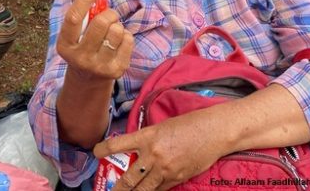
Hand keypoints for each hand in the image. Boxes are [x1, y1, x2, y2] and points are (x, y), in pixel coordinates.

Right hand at [57, 0, 133, 80]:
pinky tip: (118, 42)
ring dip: (117, 25)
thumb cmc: (81, 48)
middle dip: (108, 13)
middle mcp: (80, 58)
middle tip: (108, 15)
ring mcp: (99, 66)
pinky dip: (126, 35)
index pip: (73, 18)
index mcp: (64, 45)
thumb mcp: (73, 35)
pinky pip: (128, 40)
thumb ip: (79, 12)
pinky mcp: (116, 70)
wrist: (88, 81)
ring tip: (112, 31)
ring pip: (117, 31)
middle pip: (101, 23)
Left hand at [93, 109, 225, 190]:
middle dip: (117, 189)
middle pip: (128, 178)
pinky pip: (160, 189)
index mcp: (147, 136)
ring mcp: (165, 169)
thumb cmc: (189, 124)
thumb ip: (148, 139)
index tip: (95, 152)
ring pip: (143, 189)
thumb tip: (135, 150)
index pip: (118, 144)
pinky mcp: (177, 178)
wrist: (214, 132)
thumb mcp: (162, 126)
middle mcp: (153, 154)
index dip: (103, 150)